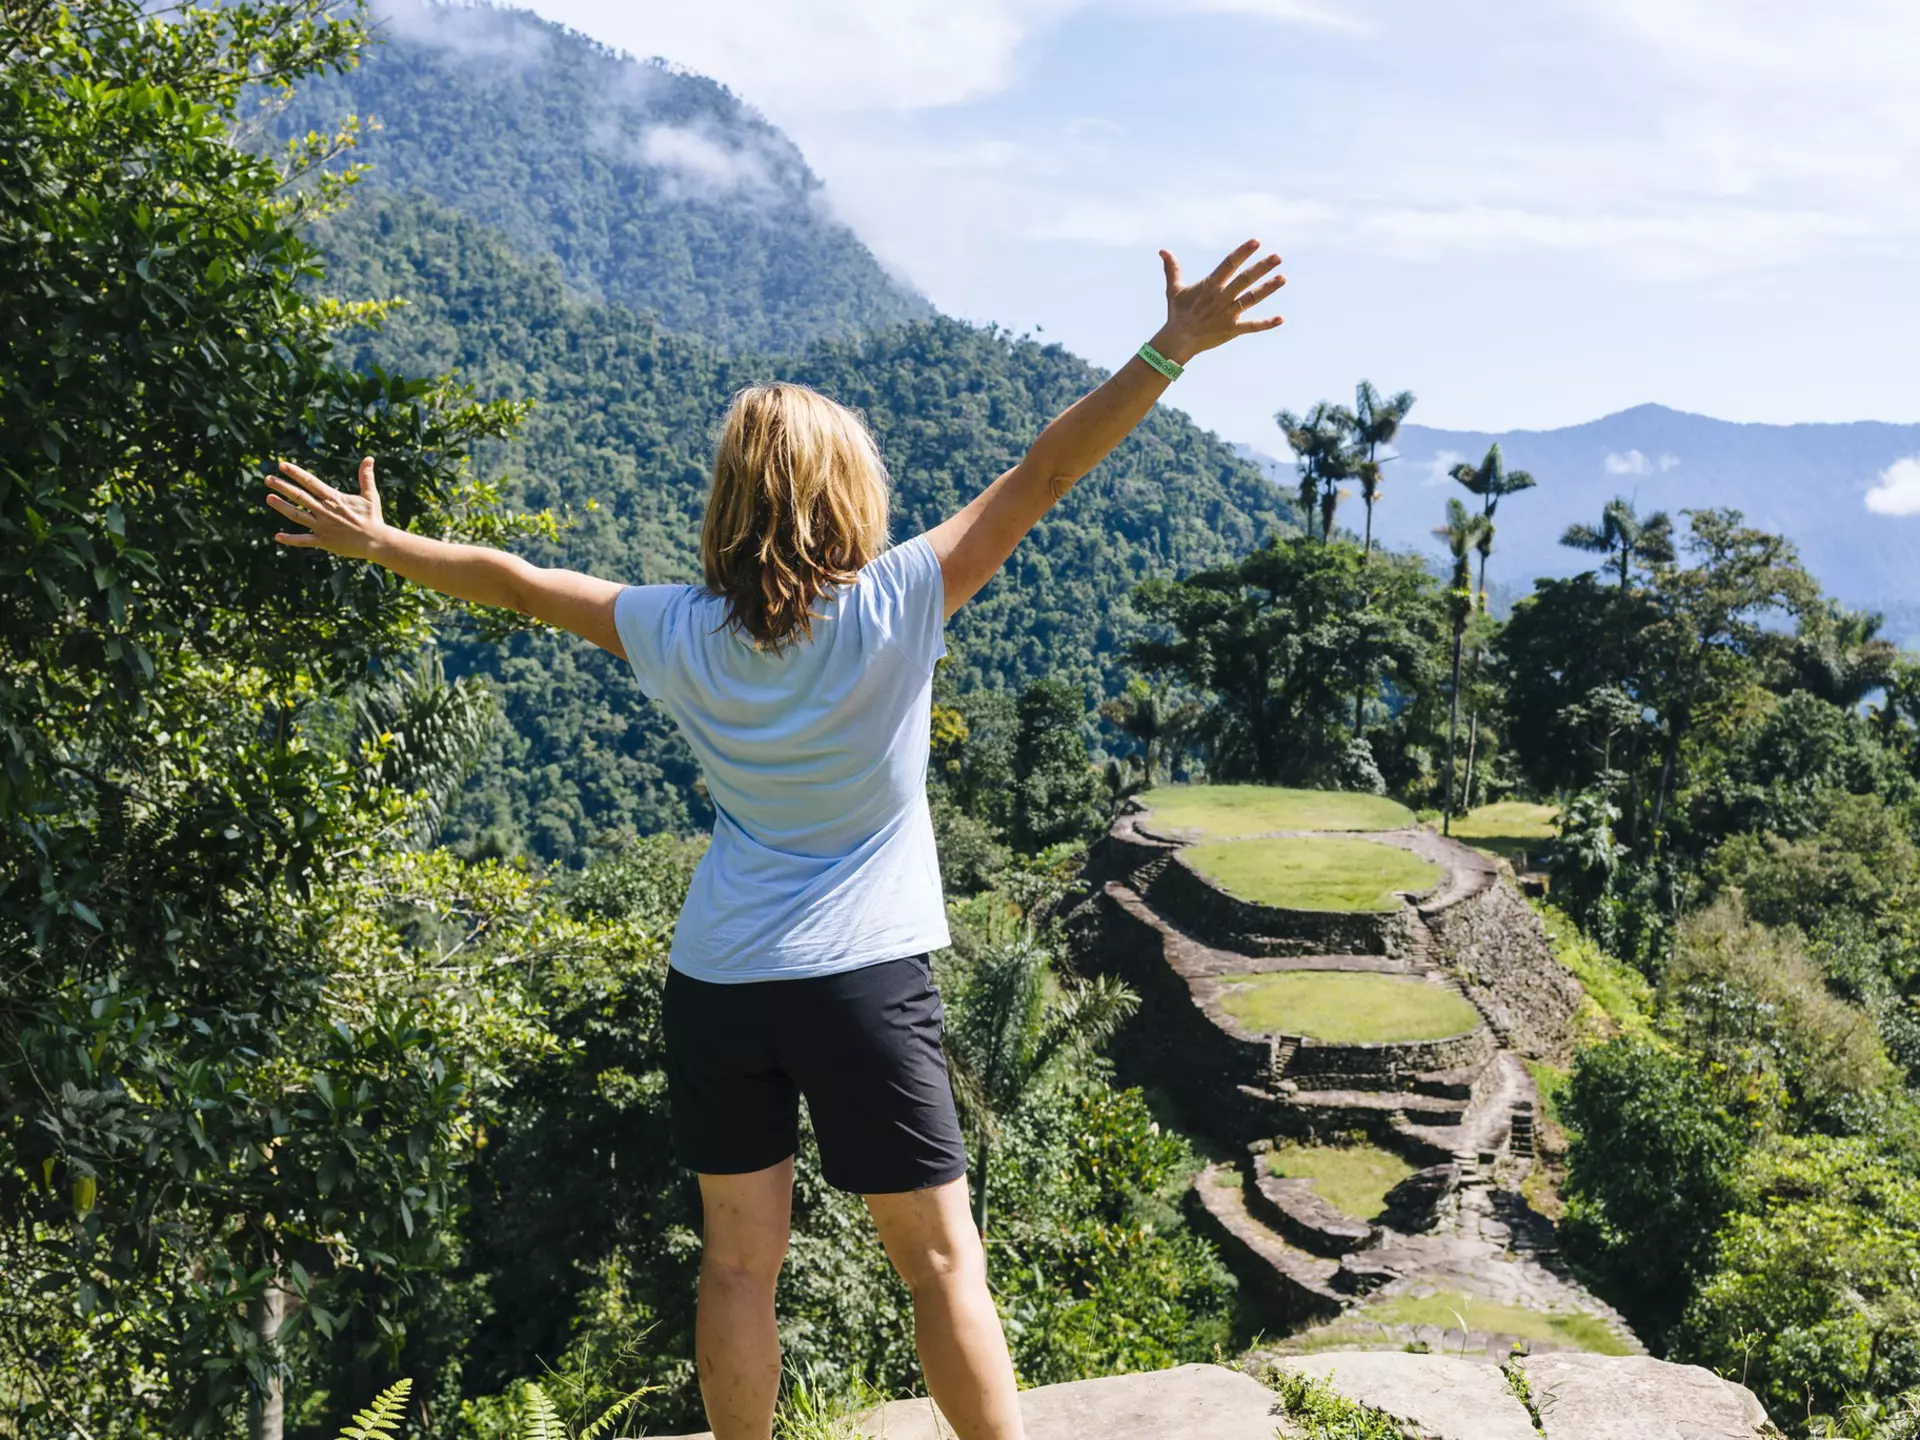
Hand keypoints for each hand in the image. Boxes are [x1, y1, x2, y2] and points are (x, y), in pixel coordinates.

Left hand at [265, 457, 389, 559]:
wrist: (376, 541)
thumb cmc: (373, 518)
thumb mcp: (370, 495)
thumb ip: (365, 477)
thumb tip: (369, 458)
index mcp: (334, 498)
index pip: (311, 482)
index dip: (296, 473)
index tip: (282, 465)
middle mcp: (325, 511)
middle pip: (299, 496)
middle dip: (282, 486)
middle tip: (267, 479)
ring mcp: (322, 527)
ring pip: (297, 515)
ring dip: (282, 507)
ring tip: (268, 498)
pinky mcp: (324, 541)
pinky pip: (304, 540)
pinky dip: (290, 539)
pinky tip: (277, 537)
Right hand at [1151, 239, 1285, 364]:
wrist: (1177, 341)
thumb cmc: (1177, 313)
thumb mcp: (1173, 289)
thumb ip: (1172, 268)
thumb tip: (1162, 250)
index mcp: (1209, 286)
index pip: (1228, 265)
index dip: (1242, 253)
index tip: (1256, 242)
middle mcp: (1220, 298)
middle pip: (1243, 280)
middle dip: (1261, 268)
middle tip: (1278, 257)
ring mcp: (1226, 314)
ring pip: (1250, 299)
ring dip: (1267, 289)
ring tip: (1283, 278)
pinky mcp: (1231, 330)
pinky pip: (1251, 326)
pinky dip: (1265, 324)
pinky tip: (1280, 319)